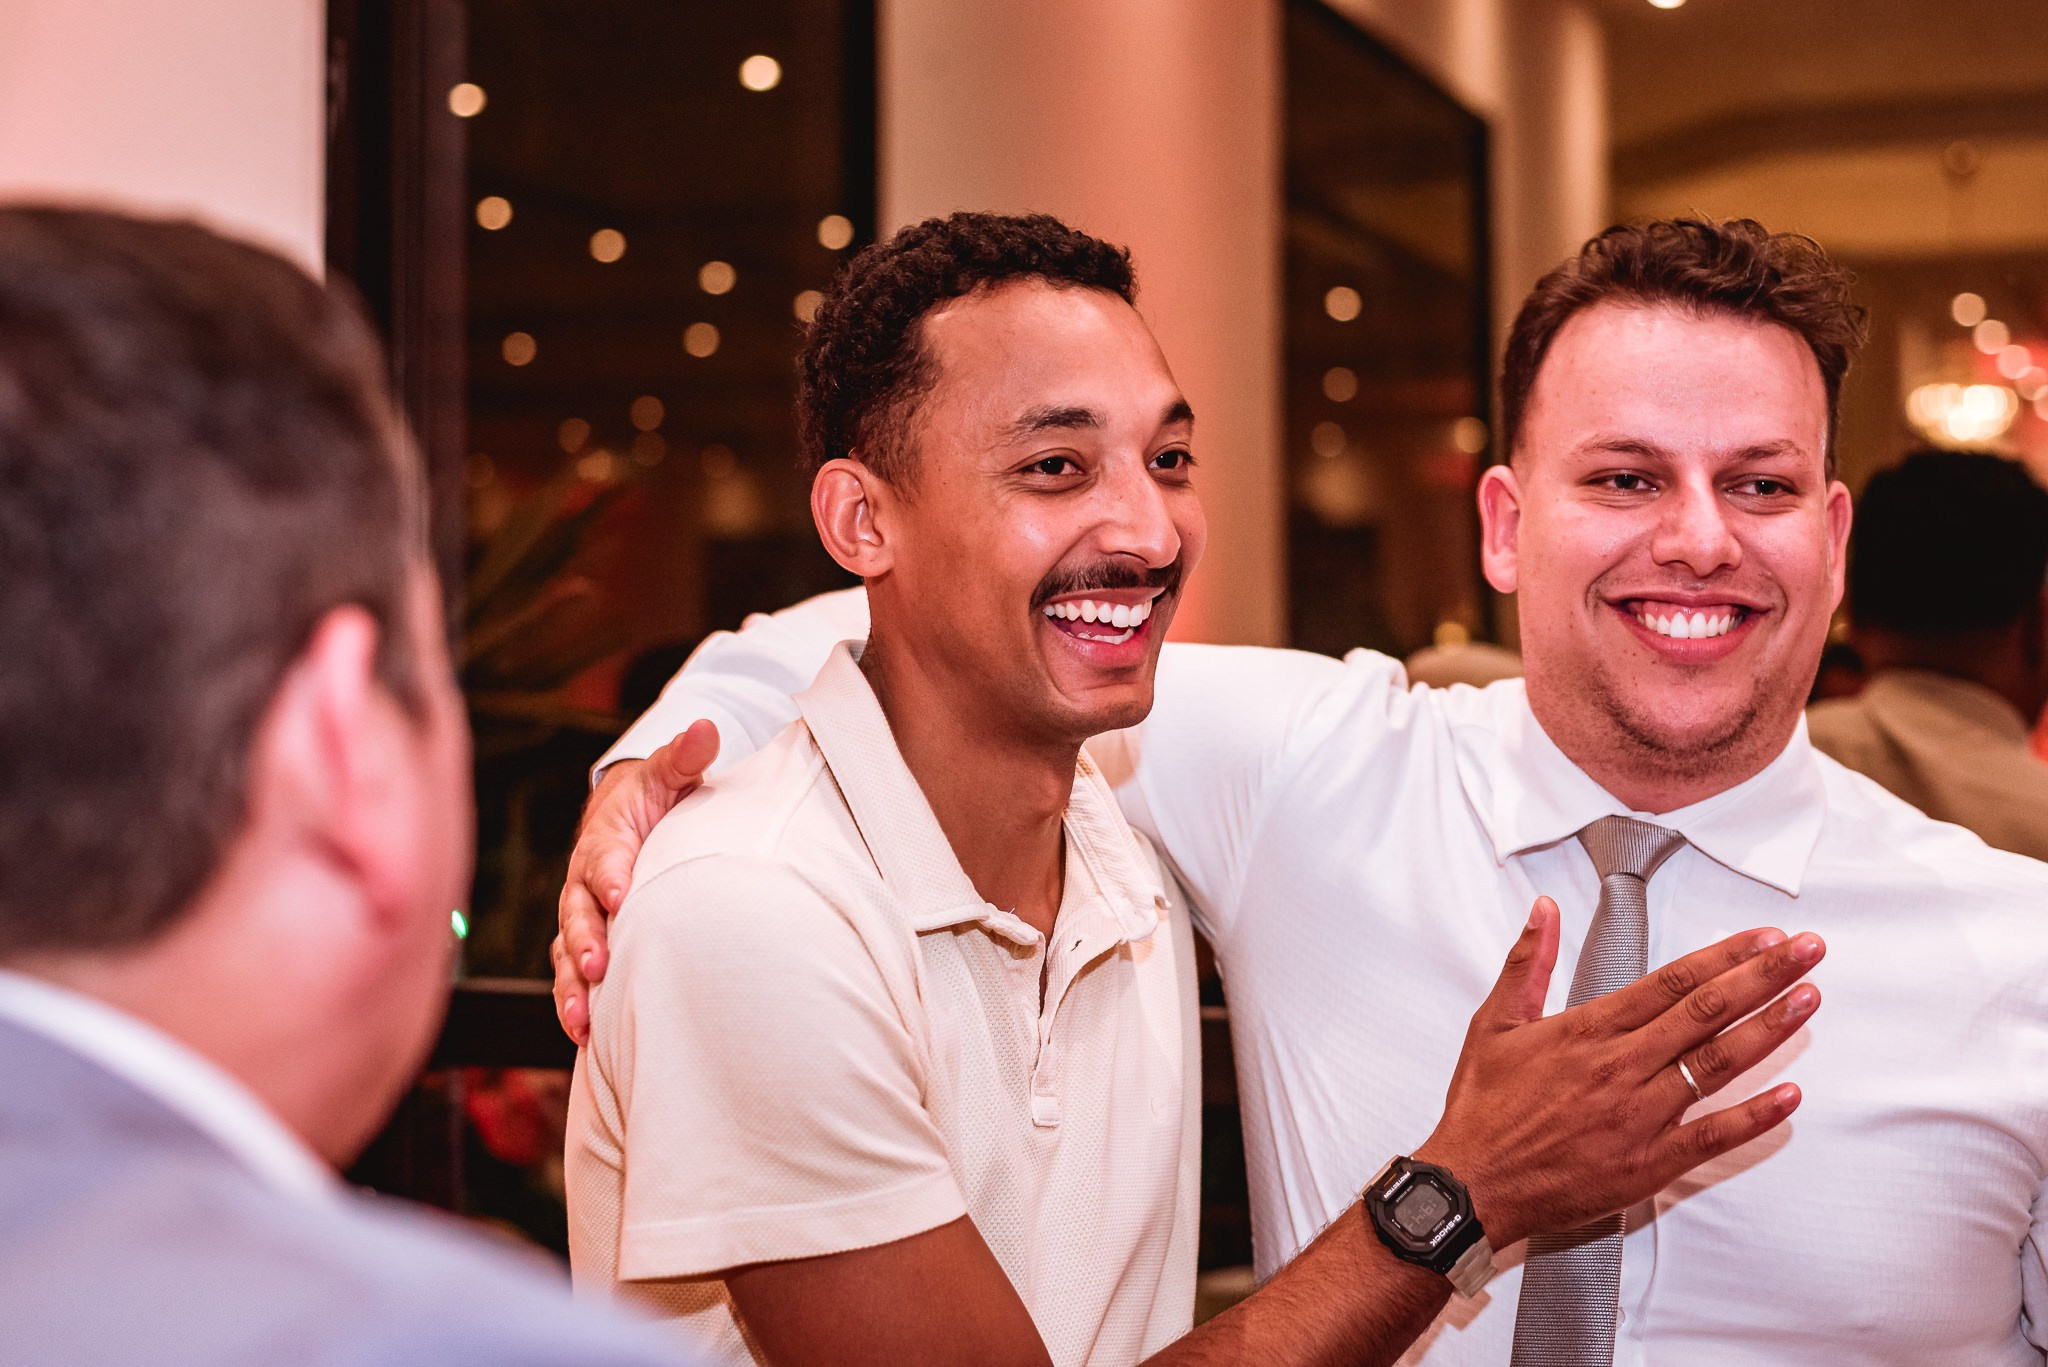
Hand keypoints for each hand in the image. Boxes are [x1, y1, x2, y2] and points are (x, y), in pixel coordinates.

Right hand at [551, 720, 718, 1044]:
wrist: (630, 817)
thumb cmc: (656, 798)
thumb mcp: (670, 772)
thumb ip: (687, 756)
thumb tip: (709, 727)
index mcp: (607, 840)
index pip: (605, 857)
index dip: (610, 874)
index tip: (621, 892)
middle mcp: (587, 881)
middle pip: (579, 913)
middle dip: (586, 939)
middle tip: (598, 964)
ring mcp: (585, 916)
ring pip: (568, 952)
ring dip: (573, 986)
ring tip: (582, 1019)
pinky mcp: (589, 943)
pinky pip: (574, 975)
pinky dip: (576, 1002)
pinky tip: (585, 1035)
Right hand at [1416, 898, 1822, 1247]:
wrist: (1472, 1183)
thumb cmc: (1483, 1107)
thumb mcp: (1493, 1023)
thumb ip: (1527, 963)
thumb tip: (1544, 909)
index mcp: (1588, 1030)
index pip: (1671, 981)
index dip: (1724, 955)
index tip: (1764, 936)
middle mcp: (1621, 1066)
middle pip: (1706, 1012)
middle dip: (1764, 977)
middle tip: (1808, 950)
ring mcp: (1638, 1115)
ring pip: (1717, 1064)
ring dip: (1769, 1030)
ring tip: (1808, 999)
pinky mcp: (1646, 1162)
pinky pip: (1711, 1136)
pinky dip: (1753, 1117)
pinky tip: (1789, 1096)